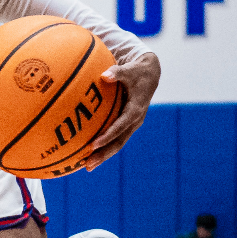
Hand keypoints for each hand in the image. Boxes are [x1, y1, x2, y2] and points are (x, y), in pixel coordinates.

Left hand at [80, 50, 160, 170]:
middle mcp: (135, 120)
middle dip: (104, 154)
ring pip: (117, 144)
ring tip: (87, 167)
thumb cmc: (135, 71)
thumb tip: (104, 75)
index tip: (94, 144)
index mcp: (136, 109)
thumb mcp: (129, 70)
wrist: (150, 75)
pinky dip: (103, 148)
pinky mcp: (126, 125)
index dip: (108, 135)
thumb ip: (117, 72)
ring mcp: (131, 125)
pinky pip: (114, 139)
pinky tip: (87, 156)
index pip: (121, 125)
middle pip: (119, 141)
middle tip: (88, 164)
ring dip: (103, 156)